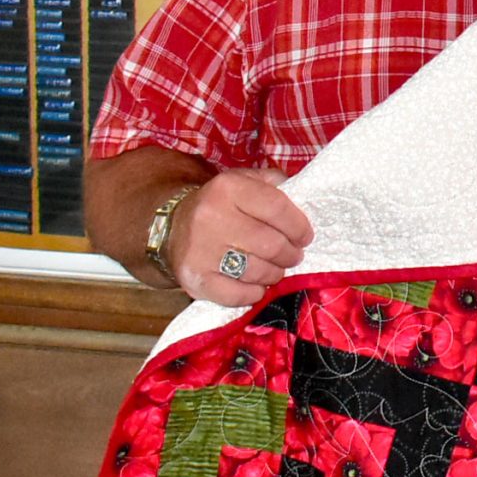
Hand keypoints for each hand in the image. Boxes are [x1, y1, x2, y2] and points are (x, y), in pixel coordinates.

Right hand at [169, 169, 312, 305]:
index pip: (278, 209)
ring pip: (258, 271)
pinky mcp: (195, 279)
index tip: (305, 237)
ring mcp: (201, 251)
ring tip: (275, 269)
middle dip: (290, 254)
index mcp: (228, 188)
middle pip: (271, 244)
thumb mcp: (244, 181)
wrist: (171, 227)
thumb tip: (304, 197)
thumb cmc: (220, 204)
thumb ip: (275, 184)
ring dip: (275, 274)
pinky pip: (237, 295)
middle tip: (293, 256)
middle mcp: (211, 217)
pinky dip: (254, 293)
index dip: (299, 226)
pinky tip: (256, 286)